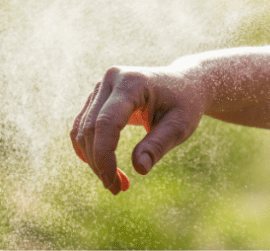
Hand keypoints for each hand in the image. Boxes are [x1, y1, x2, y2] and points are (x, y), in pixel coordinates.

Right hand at [70, 63, 209, 193]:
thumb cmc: (185, 104)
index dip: (104, 155)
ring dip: (94, 161)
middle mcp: (112, 80)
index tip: (112, 183)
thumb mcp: (180, 126)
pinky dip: (91, 151)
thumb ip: (158, 145)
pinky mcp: (98, 97)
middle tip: (118, 189)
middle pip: (90, 128)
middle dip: (99, 163)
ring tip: (117, 183)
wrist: (186, 85)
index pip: (106, 122)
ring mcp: (102, 87)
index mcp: (132, 82)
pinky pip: (84, 127)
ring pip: (83, 130)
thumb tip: (139, 168)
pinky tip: (105, 169)